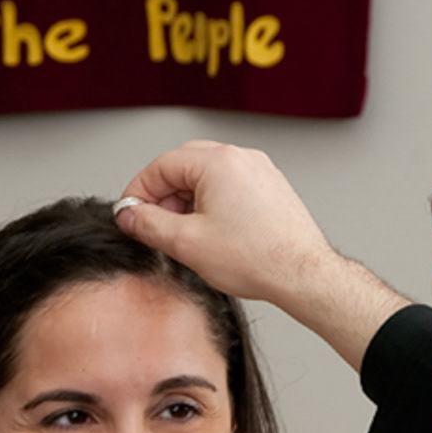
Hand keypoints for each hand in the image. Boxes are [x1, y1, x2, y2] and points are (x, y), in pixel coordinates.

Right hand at [116, 141, 410, 370]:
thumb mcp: (186, 244)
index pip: (161, 165)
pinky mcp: (269, 188)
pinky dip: (210, 203)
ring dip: (186, 200)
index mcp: (218, 162)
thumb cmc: (258, 258)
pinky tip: (209, 233)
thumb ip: (148, 225)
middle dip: (162, 195)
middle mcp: (241, 158)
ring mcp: (258, 171)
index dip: (139, 191)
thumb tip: (128, 216)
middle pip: (183, 165)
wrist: (302, 274)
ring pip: (206, 176)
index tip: (131, 214)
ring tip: (183, 234)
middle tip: (153, 225)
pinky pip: (228, 186)